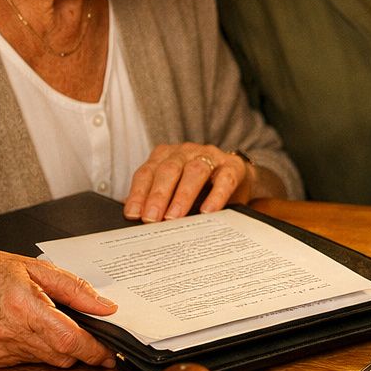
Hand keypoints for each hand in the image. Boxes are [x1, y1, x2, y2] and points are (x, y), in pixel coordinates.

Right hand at [0, 247, 115, 367]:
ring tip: (60, 323)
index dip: (95, 349)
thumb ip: (73, 288)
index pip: (70, 340)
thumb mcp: (33, 267)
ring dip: (64, 348)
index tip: (111, 351)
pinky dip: (43, 348)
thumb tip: (104, 306)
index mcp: (24, 308)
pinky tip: (35, 328)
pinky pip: (32, 360)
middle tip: (93, 334)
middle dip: (84, 349)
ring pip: (50, 361)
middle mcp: (12, 334)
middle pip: (64, 356)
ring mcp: (3, 350)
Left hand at [124, 142, 253, 221]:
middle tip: (151, 218)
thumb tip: (134, 214)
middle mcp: (186, 152)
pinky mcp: (233, 166)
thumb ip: (156, 198)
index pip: (147, 172)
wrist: (237, 175)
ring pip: (194, 171)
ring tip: (174, 217)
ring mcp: (211, 157)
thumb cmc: (201, 185)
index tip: (133, 214)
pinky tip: (207, 211)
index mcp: (167, 155)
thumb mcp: (175, 187)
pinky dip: (215, 196)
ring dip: (182, 196)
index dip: (139, 193)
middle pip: (169, 170)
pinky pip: (224, 179)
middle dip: (158, 196)